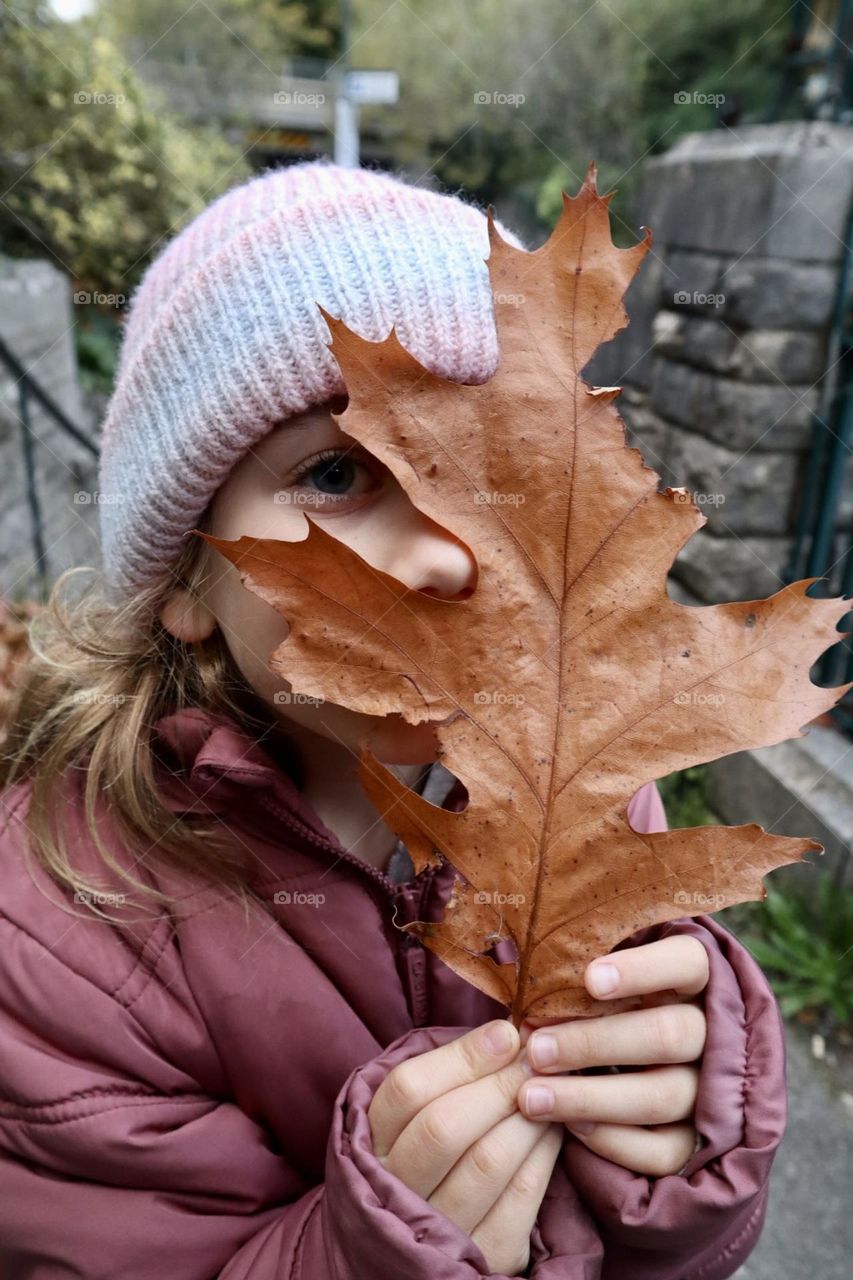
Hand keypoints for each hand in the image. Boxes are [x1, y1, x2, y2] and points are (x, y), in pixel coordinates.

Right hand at [368, 1020, 562, 1275]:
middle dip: (500, 1084)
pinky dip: (545, 1152)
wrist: (421, 1245)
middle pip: (446, 1126)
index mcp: (370, 1141)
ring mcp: (438, 1228)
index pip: (408, 1090)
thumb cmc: (425, 1150)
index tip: (507, 1033)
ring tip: (549, 1087)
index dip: (463, 1057)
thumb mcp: (417, 1110)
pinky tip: (553, 1127)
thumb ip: (450, 1072)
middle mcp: (394, 1188)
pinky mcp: (484, 1254)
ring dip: (528, 1115)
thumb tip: (508, 1034)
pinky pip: (522, 1194)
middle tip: (535, 1059)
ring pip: (489, 1160)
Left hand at [517, 935, 708, 1176]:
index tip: (590, 980)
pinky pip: (662, 1151)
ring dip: (590, 1098)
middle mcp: (711, 1033)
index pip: (687, 962)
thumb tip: (530, 1006)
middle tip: (537, 1049)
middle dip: (594, 1043)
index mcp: (692, 979)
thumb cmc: (606, 1006)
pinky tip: (570, 1128)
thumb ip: (579, 986)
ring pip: (663, 1096)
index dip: (643, 970)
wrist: (637, 1062)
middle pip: (668, 1034)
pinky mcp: (697, 1140)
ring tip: (533, 1097)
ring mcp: (708, 1089)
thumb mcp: (603, 984)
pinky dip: (612, 1141)